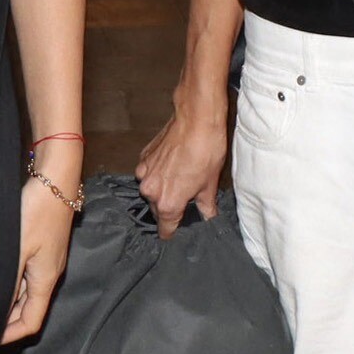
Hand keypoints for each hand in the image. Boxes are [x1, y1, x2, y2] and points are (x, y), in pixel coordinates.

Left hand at [2, 167, 79, 344]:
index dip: (10, 335)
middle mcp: (49, 274)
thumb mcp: (16, 249)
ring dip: (7, 302)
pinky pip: (26, 276)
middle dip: (6, 321)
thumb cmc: (37, 211)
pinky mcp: (43, 246)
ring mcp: (47, 260)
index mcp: (46, 280)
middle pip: (28, 310)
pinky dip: (11, 284)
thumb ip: (9, 281)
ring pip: (26, 293)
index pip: (31, 322)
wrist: (55, 178)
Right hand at [136, 100, 226, 239]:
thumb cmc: (206, 151)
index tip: (178, 233)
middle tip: (186, 200)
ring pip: (152, 191)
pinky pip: (148, 174)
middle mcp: (151, 191)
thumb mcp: (210, 184)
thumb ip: (206, 206)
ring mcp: (144, 173)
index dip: (174, 233)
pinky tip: (173, 165)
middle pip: (158, 210)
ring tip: (180, 179)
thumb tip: (209, 217)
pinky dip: (158, 174)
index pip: (165, 230)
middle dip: (170, 208)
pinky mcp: (143, 158)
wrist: (196, 120)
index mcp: (168, 203)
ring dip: (163, 189)